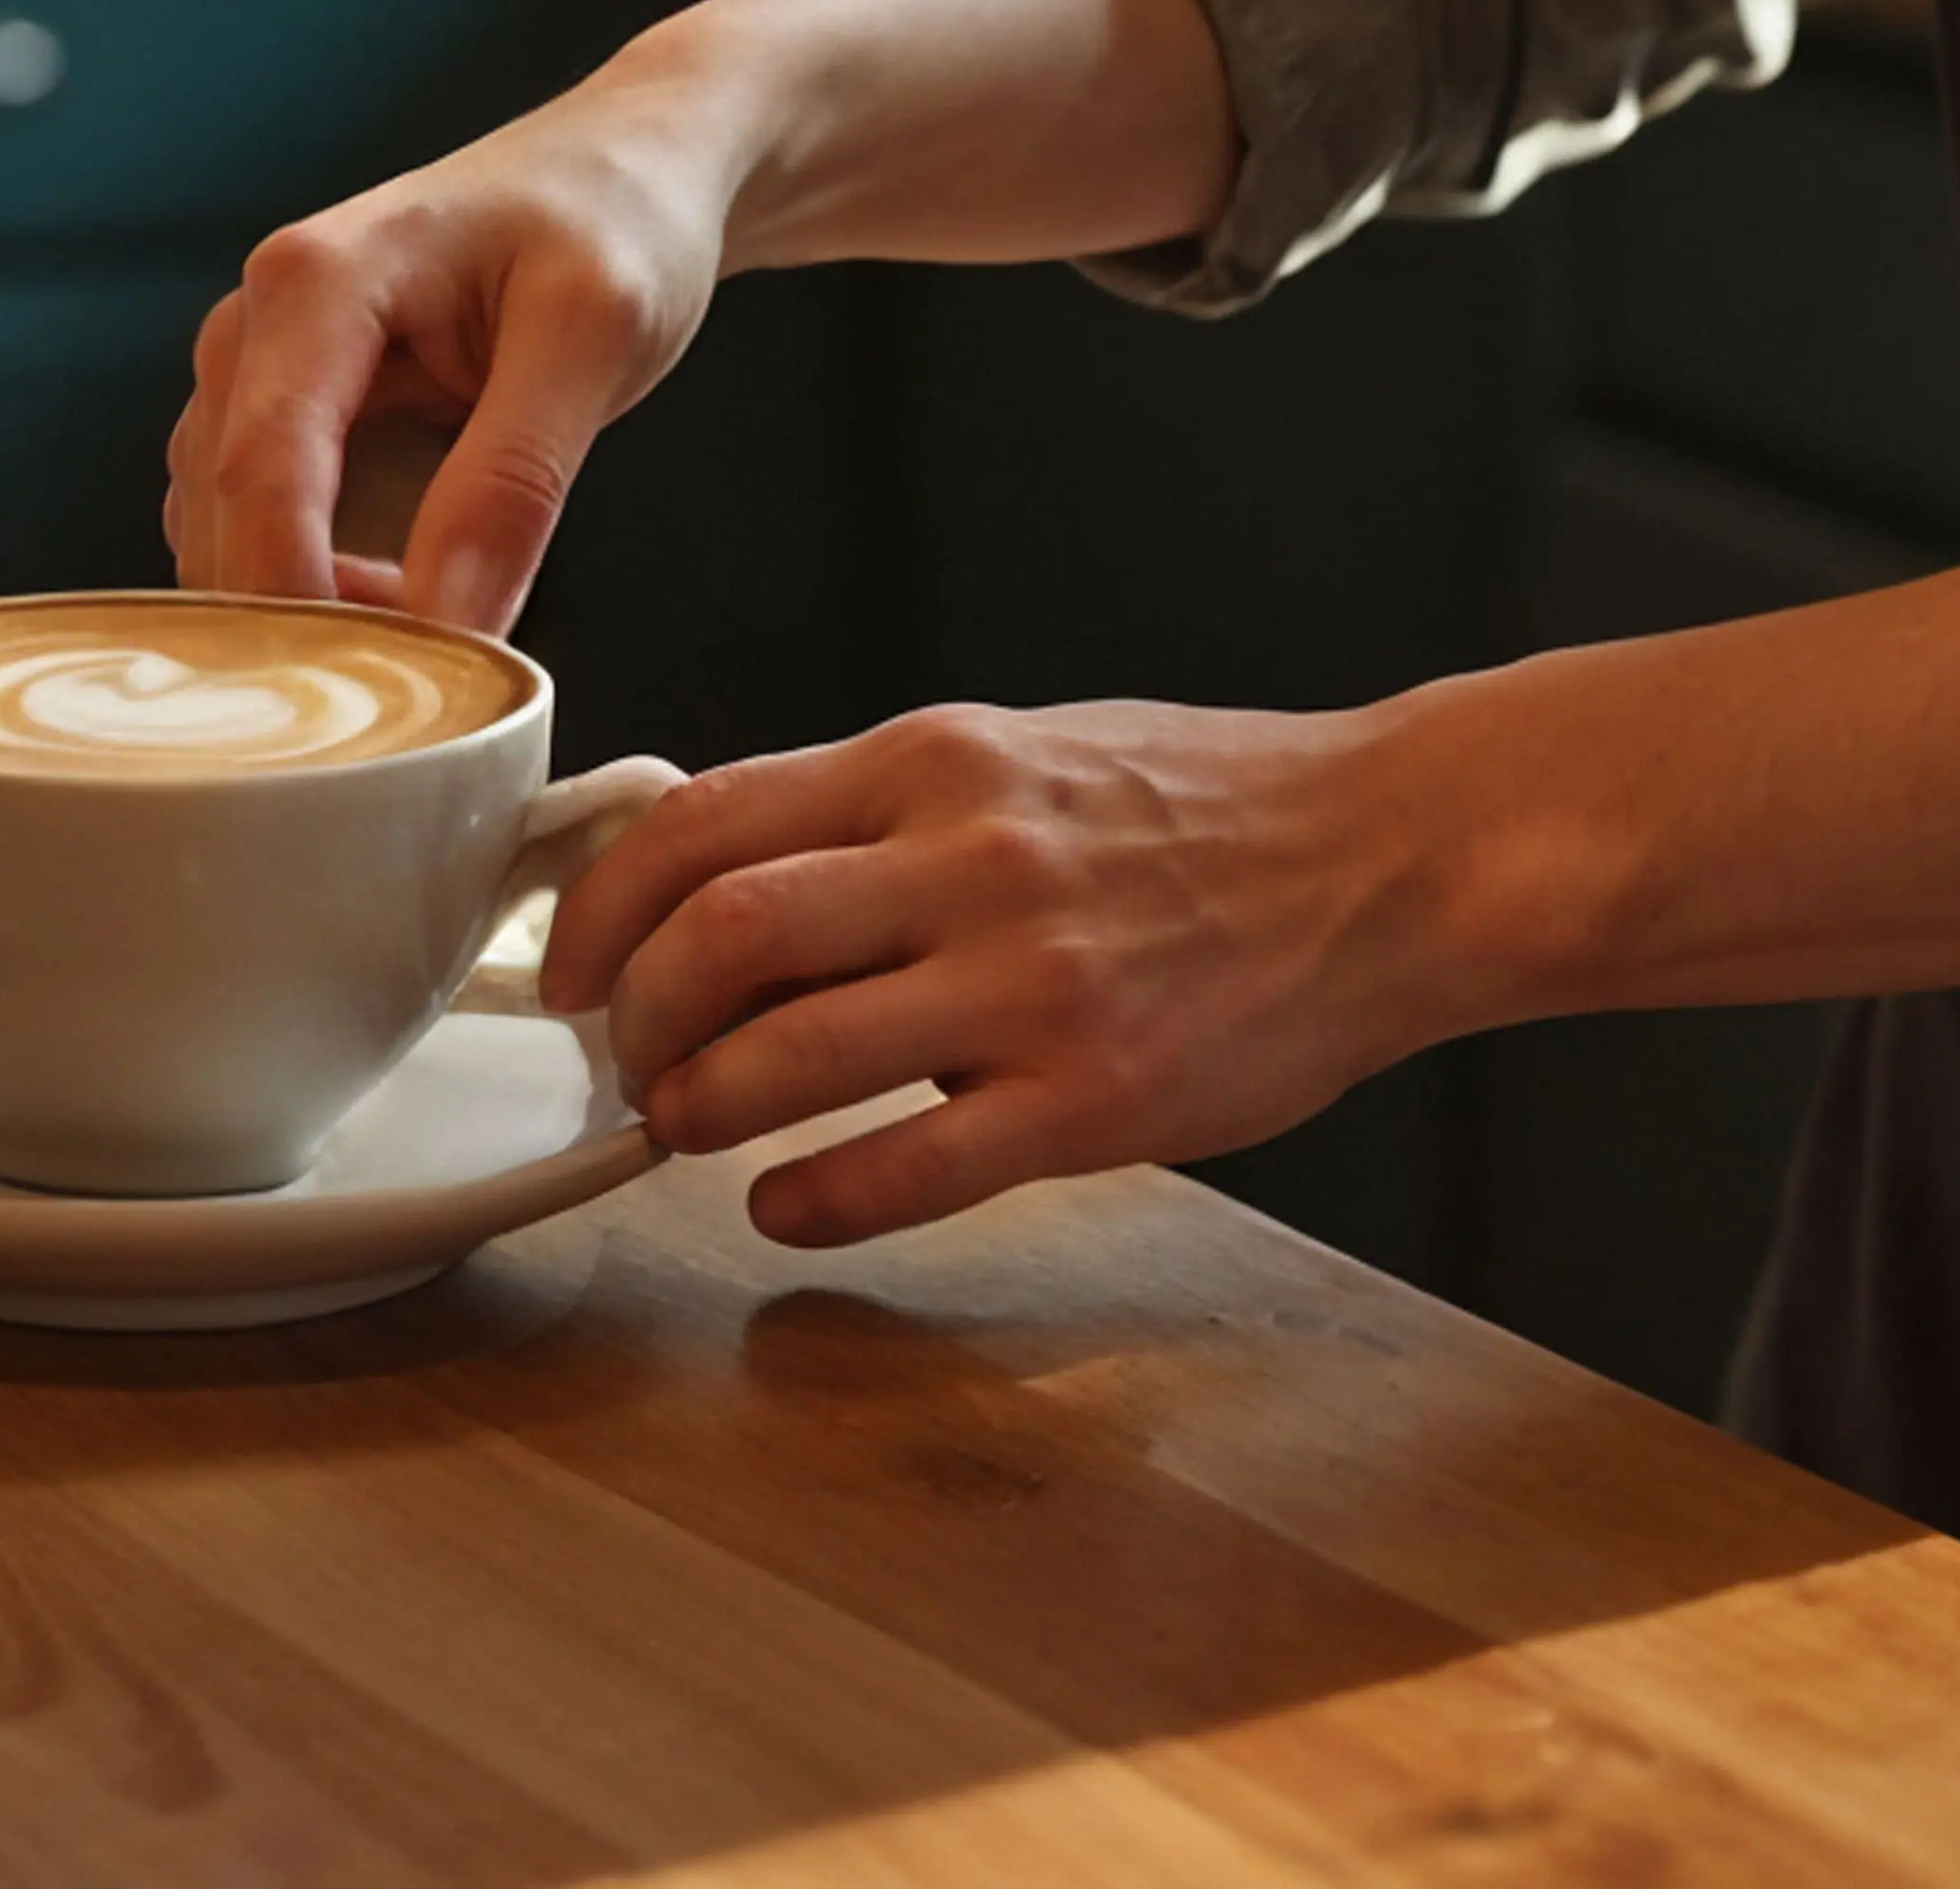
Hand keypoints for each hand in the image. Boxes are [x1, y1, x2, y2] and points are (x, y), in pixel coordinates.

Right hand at [164, 52, 753, 635]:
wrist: (629, 168)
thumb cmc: (618, 223)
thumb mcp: (596, 337)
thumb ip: (515, 480)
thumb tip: (449, 628)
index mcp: (312, 282)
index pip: (261, 476)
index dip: (300, 604)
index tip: (373, 699)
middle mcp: (255, 324)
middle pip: (226, 521)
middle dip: (305, 622)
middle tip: (427, 690)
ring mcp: (258, 373)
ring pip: (229, 540)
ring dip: (314, 608)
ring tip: (442, 627)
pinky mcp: (283, 415)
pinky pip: (261, 533)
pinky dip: (320, 587)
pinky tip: (414, 591)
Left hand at [537, 697, 1477, 1250]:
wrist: (1391, 855)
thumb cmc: (1208, 809)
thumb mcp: (1022, 753)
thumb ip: (884, 810)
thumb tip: (733, 879)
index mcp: (934, 764)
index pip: (702, 822)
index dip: (600, 909)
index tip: (568, 968)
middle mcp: (968, 859)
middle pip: (717, 936)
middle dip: (631, 1020)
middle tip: (622, 1065)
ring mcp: (1029, 982)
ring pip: (787, 1053)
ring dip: (698, 1110)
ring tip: (687, 1134)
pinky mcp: (1094, 1098)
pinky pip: (909, 1166)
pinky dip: (812, 1199)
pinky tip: (784, 1205)